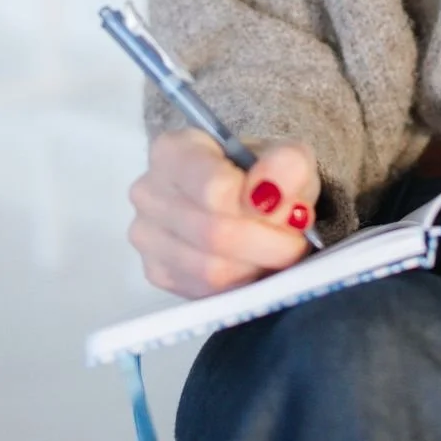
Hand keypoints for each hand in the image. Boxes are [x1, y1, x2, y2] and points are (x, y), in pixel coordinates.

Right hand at [128, 130, 319, 297]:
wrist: (247, 197)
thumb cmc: (263, 174)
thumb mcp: (288, 158)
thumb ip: (286, 166)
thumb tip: (268, 192)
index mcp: (175, 149)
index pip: (214, 187)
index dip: (259, 207)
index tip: (287, 210)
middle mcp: (149, 191)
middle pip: (213, 233)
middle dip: (265, 244)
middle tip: (294, 243)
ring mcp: (147, 235)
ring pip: (209, 269)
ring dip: (255, 266)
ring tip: (276, 252)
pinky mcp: (156, 271)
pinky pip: (203, 291)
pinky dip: (238, 284)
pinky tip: (252, 265)